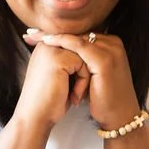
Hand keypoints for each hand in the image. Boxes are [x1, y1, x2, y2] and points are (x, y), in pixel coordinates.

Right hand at [14, 33, 89, 130]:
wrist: (36, 116)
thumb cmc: (49, 100)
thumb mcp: (60, 74)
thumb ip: (69, 60)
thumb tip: (89, 52)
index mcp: (45, 45)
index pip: (75, 47)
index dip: (80, 67)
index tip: (71, 85)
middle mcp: (46, 44)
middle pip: (81, 50)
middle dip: (83, 71)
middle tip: (75, 91)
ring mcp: (51, 50)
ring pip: (84, 57)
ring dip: (84, 78)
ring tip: (74, 94)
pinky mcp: (57, 59)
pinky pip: (83, 64)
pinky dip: (83, 82)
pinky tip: (73, 95)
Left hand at [23, 31, 139, 129]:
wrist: (118, 116)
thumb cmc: (103, 98)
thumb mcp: (92, 74)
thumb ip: (82, 60)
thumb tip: (61, 54)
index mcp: (110, 44)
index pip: (80, 34)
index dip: (58, 34)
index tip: (37, 34)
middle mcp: (112, 43)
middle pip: (77, 33)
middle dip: (52, 32)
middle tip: (30, 32)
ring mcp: (110, 50)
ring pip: (76, 37)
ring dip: (54, 36)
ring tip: (33, 36)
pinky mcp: (104, 60)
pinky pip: (79, 46)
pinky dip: (61, 43)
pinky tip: (46, 42)